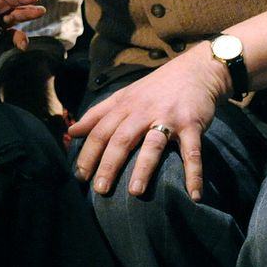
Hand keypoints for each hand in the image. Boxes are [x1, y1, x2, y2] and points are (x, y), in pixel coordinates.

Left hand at [69, 44, 229, 200]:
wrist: (194, 71)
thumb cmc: (155, 88)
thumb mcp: (123, 96)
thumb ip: (98, 114)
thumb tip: (72, 131)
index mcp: (123, 105)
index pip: (100, 130)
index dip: (88, 152)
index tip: (78, 175)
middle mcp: (142, 111)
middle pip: (121, 139)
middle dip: (109, 164)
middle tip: (99, 190)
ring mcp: (167, 118)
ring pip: (152, 145)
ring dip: (143, 169)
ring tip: (134, 192)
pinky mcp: (191, 124)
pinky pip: (192, 152)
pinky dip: (193, 173)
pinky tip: (193, 195)